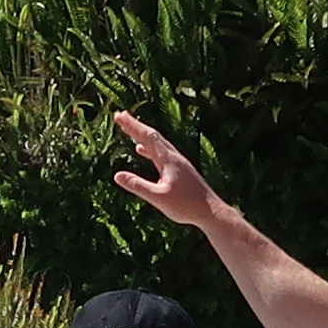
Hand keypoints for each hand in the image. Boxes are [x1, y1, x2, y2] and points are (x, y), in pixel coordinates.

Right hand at [103, 109, 233, 235]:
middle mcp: (174, 157)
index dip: (132, 126)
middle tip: (120, 115)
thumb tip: (117, 175)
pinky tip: (140, 151)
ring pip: (158, 143)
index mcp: (168, 160)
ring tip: (129, 129)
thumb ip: (138, 186)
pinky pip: (161, 153)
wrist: (211, 211)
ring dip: (142, 134)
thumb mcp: (158, 198)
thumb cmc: (186, 206)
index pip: (147, 138)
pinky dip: (149, 148)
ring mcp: (178, 162)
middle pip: (153, 136)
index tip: (118, 115)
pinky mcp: (180, 169)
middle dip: (135, 125)